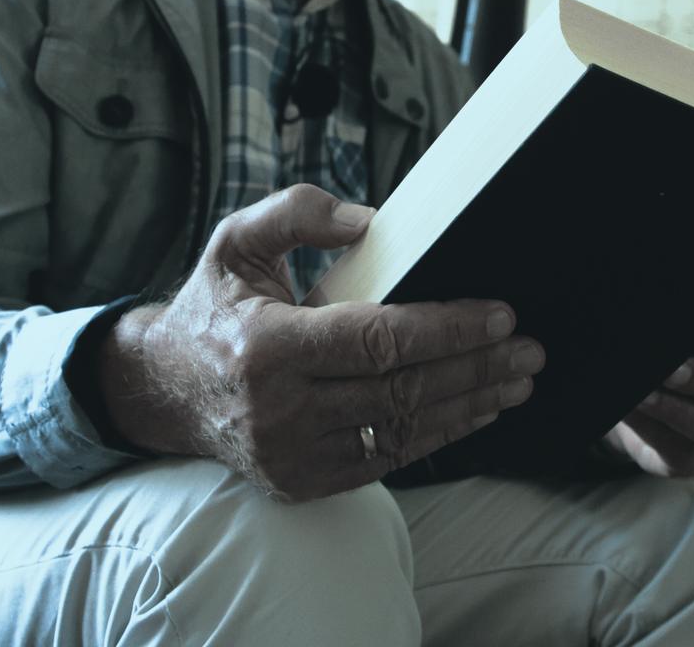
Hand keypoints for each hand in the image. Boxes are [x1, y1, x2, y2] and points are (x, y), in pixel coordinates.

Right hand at [95, 185, 542, 500]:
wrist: (164, 390)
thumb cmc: (214, 306)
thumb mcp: (237, 241)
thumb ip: (297, 212)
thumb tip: (369, 221)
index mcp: (266, 348)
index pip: (377, 340)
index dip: (446, 328)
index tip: (500, 314)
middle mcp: (279, 410)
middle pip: (402, 390)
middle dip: (475, 369)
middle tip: (529, 349)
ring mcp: (292, 455)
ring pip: (402, 430)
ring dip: (469, 406)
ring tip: (517, 380)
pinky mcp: (304, 481)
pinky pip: (387, 459)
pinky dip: (437, 434)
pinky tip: (474, 409)